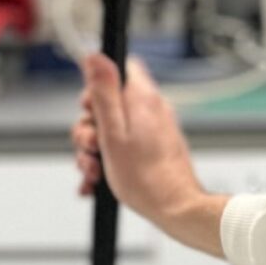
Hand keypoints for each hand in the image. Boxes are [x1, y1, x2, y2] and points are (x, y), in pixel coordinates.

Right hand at [74, 55, 227, 256]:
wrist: (176, 208)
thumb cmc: (145, 178)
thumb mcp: (112, 133)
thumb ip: (103, 93)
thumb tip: (95, 55)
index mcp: (142, 97)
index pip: (119, 67)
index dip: (96, 86)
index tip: (90, 111)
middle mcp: (151, 109)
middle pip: (108, 104)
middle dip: (89, 128)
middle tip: (91, 149)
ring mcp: (153, 129)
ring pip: (112, 129)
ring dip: (94, 150)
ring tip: (95, 171)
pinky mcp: (153, 148)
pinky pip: (124, 146)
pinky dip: (107, 161)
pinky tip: (97, 181)